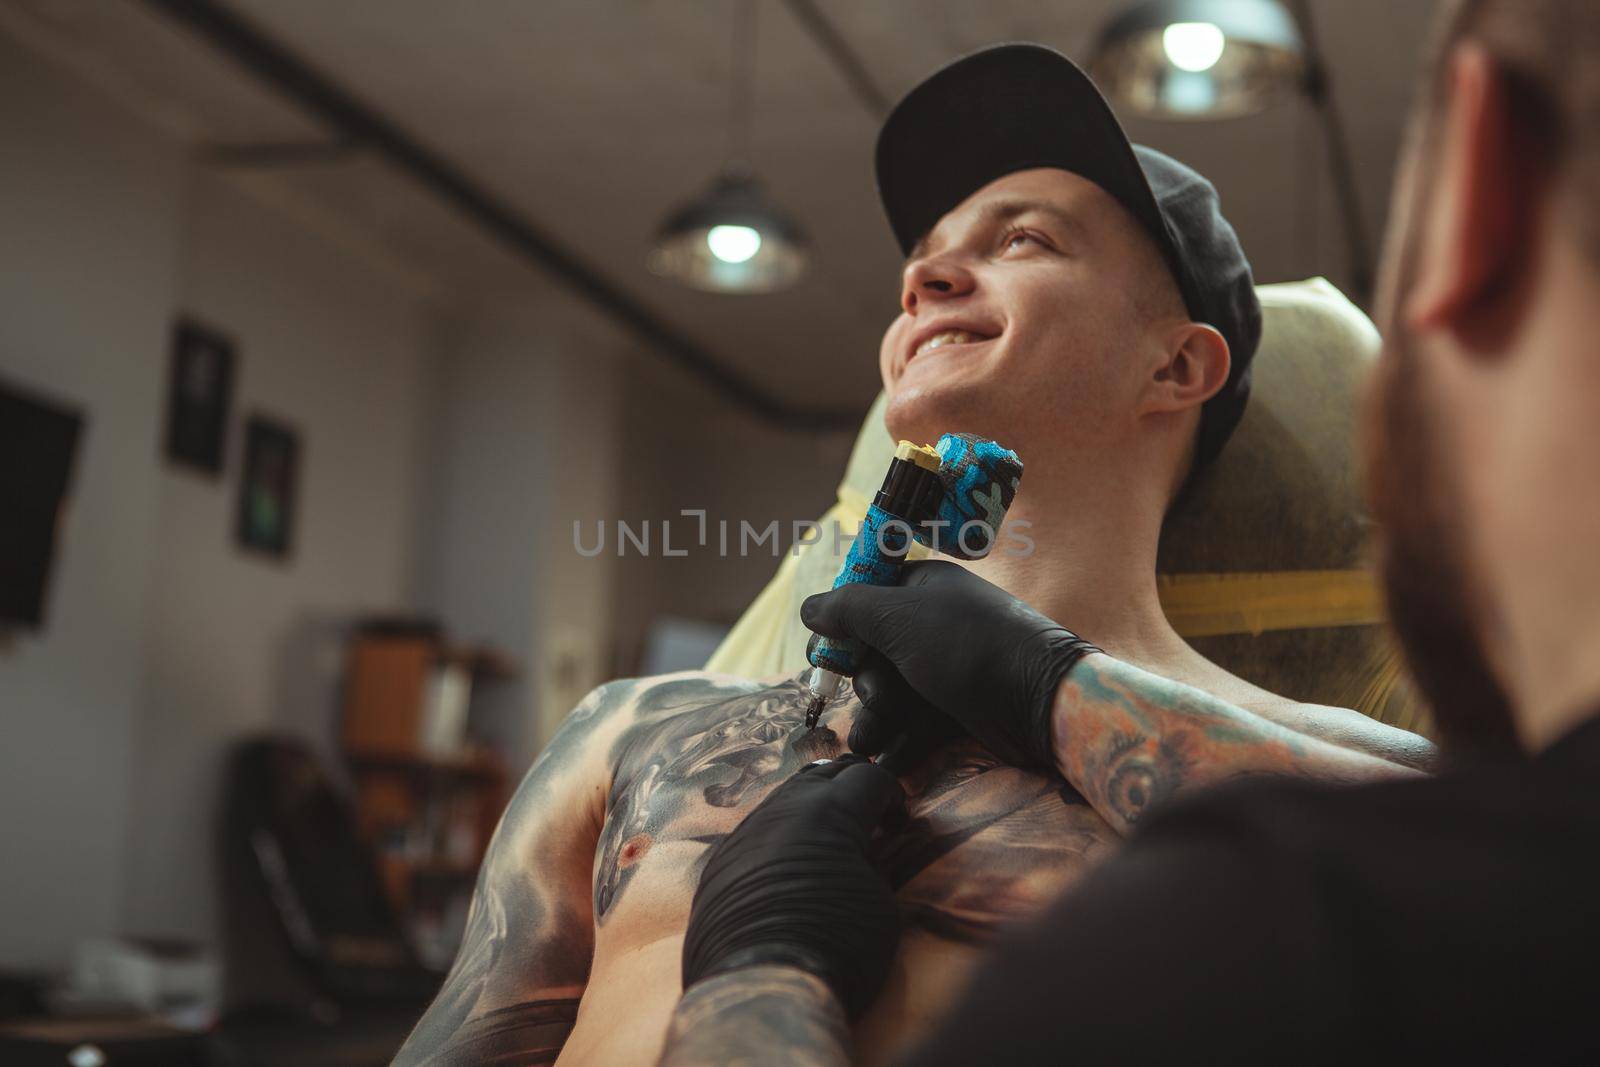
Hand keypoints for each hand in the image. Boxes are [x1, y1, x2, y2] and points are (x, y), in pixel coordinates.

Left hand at [681, 755, 904, 1020]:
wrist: (761, 988)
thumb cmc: (836, 946)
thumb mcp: (882, 903)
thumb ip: (876, 863)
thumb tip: (866, 852)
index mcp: (830, 811)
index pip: (869, 776)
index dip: (892, 793)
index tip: (899, 820)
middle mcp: (782, 810)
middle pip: (823, 774)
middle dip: (852, 786)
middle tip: (871, 817)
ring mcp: (745, 832)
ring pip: (785, 796)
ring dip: (813, 806)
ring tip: (831, 837)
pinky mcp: (720, 861)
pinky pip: (756, 829)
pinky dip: (782, 833)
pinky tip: (790, 862)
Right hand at [801, 560, 1099, 769]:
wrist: (1040, 698)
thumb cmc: (967, 645)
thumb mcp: (899, 619)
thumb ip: (848, 610)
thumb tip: (808, 609)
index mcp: (921, 590)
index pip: (865, 601)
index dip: (841, 628)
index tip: (823, 655)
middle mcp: (933, 625)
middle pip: (874, 652)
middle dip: (864, 682)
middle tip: (875, 698)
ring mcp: (947, 668)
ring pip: (893, 692)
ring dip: (876, 718)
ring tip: (869, 743)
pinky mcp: (959, 708)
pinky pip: (917, 722)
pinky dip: (900, 741)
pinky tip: (886, 764)